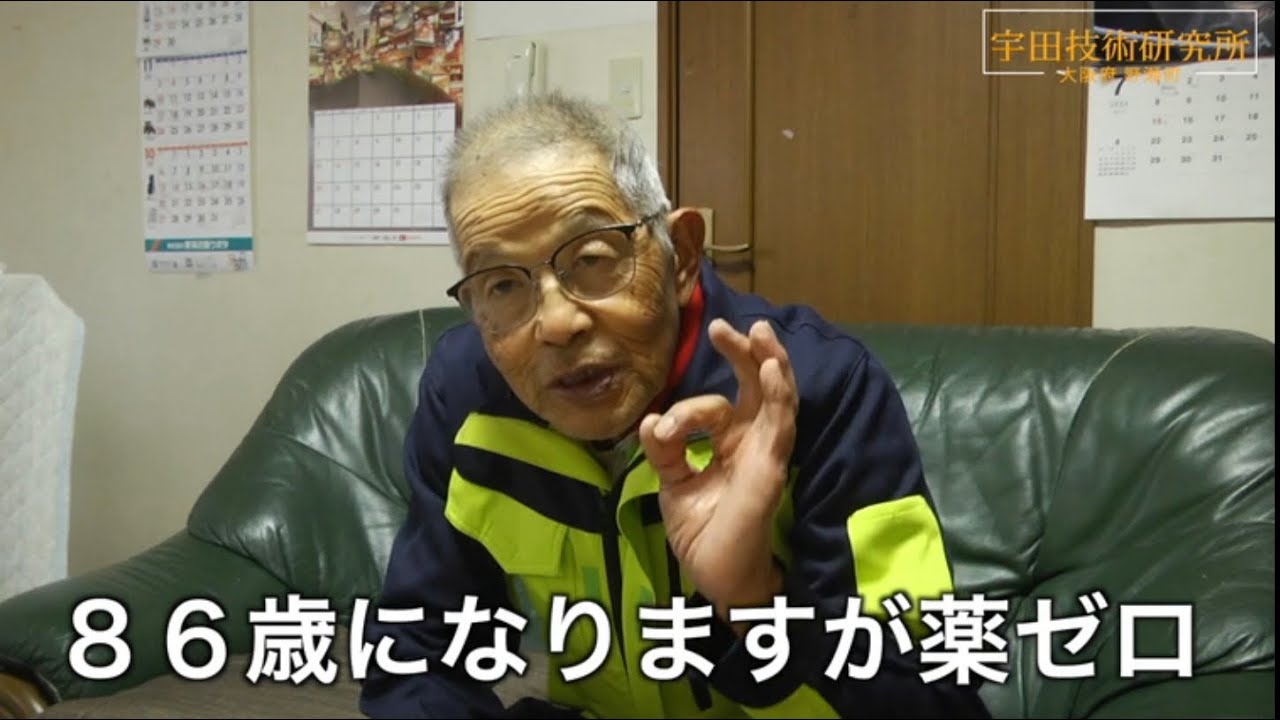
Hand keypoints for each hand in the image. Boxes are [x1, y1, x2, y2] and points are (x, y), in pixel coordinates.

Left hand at [638, 318, 797, 621]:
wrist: (717, 579)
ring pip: (779, 397)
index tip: (662, 429)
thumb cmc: (703, 533)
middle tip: (724, 326)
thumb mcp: (673, 484)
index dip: (686, 412)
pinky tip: (772, 370)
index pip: (714, 407)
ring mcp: (766, 454)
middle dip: (745, 352)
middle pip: (757, 385)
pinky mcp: (771, 470)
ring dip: (772, 362)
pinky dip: (778, 396)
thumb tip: (650, 419)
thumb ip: (664, 450)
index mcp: (730, 442)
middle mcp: (753, 442)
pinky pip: (780, 427)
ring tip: (761, 332)